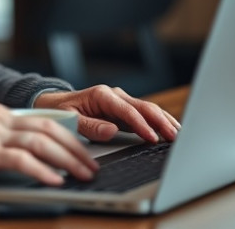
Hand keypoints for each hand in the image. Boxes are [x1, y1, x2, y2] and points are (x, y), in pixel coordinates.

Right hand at [0, 103, 97, 185]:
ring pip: (39, 142)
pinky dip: (42, 170)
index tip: (85, 153)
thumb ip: (3, 141)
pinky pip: (20, 159)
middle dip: (75, 149)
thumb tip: (36, 158)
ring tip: (82, 175)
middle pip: (48, 129)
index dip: (69, 137)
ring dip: (66, 160)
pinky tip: (54, 180)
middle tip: (92, 167)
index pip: (44, 121)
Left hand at [33, 85, 180, 142]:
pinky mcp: (124, 109)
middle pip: (144, 107)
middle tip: (174, 137)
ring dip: (164, 121)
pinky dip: (159, 121)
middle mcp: (114, 95)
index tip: (152, 138)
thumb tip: (112, 131)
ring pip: (148, 109)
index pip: (127, 110)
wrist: (56, 104)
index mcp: (102, 95)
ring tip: (178, 134)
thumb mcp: (70, 119)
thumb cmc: (61, 111)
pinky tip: (170, 129)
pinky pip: (145, 114)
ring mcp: (121, 102)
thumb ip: (90, 126)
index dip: (141, 125)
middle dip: (161, 122)